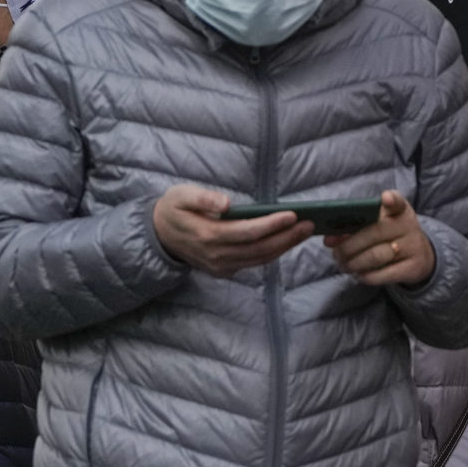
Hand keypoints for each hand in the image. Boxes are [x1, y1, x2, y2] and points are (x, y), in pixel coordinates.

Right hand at [152, 184, 319, 274]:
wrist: (158, 235)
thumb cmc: (173, 209)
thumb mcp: (181, 196)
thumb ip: (203, 198)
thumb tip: (226, 203)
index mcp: (207, 236)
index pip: (246, 232)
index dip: (271, 225)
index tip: (293, 215)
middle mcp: (216, 255)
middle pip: (259, 249)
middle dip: (286, 237)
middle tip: (309, 224)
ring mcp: (220, 266)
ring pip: (259, 259)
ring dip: (284, 246)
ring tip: (304, 232)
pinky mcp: (223, 270)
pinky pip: (253, 263)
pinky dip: (272, 253)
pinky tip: (286, 241)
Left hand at [327, 190, 435, 286]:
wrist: (420, 257)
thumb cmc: (388, 237)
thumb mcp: (377, 226)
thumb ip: (353, 227)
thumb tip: (328, 240)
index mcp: (399, 210)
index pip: (398, 202)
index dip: (391, 199)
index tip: (385, 198)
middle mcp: (408, 226)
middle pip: (374, 233)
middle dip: (348, 246)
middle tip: (336, 254)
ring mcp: (414, 247)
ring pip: (376, 256)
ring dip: (353, 263)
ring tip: (344, 265)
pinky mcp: (413, 268)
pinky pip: (382, 274)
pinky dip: (365, 276)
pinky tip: (358, 274)